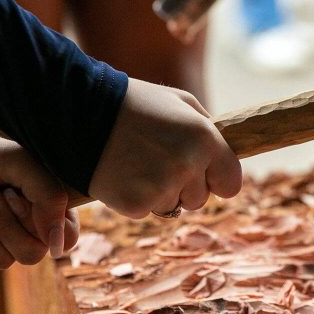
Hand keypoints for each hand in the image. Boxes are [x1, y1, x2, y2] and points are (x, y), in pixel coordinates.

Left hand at [0, 126, 78, 270]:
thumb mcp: (18, 162)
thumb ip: (48, 195)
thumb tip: (56, 244)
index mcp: (48, 207)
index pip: (65, 239)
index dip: (44, 227)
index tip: (13, 196)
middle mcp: (29, 229)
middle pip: (30, 254)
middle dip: (0, 220)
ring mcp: (1, 243)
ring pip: (0, 261)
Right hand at [89, 80, 242, 217]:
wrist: (80, 112)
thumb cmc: (135, 104)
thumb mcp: (180, 103)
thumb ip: (207, 130)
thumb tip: (224, 156)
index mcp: (204, 138)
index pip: (232, 183)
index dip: (218, 180)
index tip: (205, 175)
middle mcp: (187, 165)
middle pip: (201, 199)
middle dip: (185, 185)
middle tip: (157, 159)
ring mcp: (161, 188)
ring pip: (174, 207)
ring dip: (160, 193)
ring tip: (138, 163)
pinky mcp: (135, 205)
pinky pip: (147, 211)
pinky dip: (136, 198)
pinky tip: (123, 174)